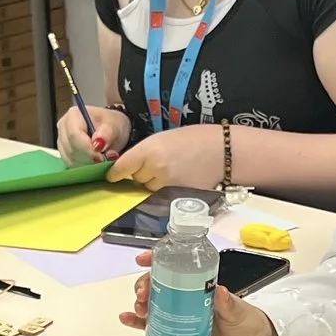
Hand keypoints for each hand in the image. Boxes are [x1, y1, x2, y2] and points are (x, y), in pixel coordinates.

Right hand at [59, 103, 131, 164]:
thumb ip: (107, 134)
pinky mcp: (64, 152)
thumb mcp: (114, 126)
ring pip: (70, 159)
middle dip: (89, 157)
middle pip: (71, 148)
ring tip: (101, 159)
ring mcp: (61, 140)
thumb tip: (98, 144)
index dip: (87, 149)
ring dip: (87, 163)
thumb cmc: (112, 125)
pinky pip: (70, 164)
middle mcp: (63, 127)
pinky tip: (94, 162)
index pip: (74, 135)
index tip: (101, 157)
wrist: (111, 131)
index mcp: (74, 115)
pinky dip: (83, 166)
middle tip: (105, 159)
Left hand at [107, 123, 223, 193]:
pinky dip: (165, 191)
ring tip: (170, 171)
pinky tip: (178, 179)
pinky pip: (162, 196)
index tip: (112, 175)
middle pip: (135, 179)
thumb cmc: (195, 139)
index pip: (121, 167)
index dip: (116, 172)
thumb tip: (130, 166)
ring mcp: (166, 185)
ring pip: (148, 189)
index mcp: (149, 150)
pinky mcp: (176, 196)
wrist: (223, 151)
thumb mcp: (163, 138)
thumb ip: (144, 152)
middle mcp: (155, 169)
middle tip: (155, 165)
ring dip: (153, 183)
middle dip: (140, 174)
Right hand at [122, 256, 280, 335]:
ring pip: (152, 305)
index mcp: (200, 286)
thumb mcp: (238, 310)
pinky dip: (138, 323)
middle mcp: (186, 298)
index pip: (175, 267)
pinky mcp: (176, 334)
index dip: (158, 260)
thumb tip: (219, 291)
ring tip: (138, 308)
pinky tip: (129, 320)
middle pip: (158, 285)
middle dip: (144, 285)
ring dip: (140, 303)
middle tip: (143, 293)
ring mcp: (180, 316)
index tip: (145, 260)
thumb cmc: (247, 322)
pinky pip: (153, 327)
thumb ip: (227, 303)